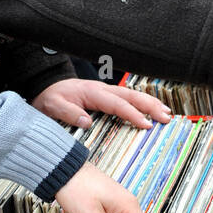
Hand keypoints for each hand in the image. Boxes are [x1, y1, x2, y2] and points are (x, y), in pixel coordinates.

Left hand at [31, 79, 171, 129]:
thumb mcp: (53, 106)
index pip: (117, 104)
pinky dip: (142, 103)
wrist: (46, 87)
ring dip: (150, 103)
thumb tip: (87, 122)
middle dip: (150, 106)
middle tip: (166, 117)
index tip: (146, 124)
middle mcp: (103, 90)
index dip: (133, 114)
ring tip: (166, 113)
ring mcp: (106, 91)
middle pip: (131, 96)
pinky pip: (128, 98)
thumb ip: (69, 113)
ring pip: (133, 95)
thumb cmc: (50, 98)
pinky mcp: (106, 96)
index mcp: (93, 92)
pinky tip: (152, 109)